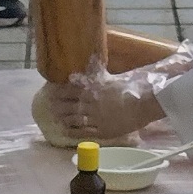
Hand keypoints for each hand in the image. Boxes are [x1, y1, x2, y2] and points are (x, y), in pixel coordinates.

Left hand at [49, 65, 165, 141]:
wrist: (143, 104)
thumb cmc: (131, 89)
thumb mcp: (113, 78)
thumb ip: (99, 74)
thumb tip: (91, 61)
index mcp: (95, 88)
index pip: (73, 89)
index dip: (61, 91)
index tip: (52, 91)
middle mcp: (92, 102)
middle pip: (71, 104)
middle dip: (59, 105)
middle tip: (49, 107)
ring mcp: (96, 117)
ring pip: (76, 118)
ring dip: (64, 118)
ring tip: (56, 118)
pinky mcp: (102, 130)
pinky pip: (84, 131)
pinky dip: (74, 131)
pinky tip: (66, 131)